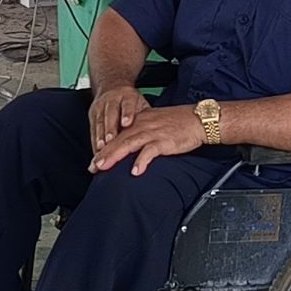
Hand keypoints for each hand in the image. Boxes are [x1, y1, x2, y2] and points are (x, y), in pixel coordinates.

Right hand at [87, 86, 150, 152]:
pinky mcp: (92, 113)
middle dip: (110, 128)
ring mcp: (100, 106)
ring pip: (100, 122)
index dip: (127, 114)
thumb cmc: (130, 100)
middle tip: (111, 141)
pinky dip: (95, 140)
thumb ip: (145, 117)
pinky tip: (97, 151)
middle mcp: (112, 100)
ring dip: (100, 136)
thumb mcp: (140, 104)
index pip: (127, 105)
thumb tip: (155, 134)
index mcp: (127, 96)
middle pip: (110, 114)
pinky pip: (93, 128)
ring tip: (101, 149)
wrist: (112, 86)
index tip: (127, 123)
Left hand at [92, 106, 206, 176]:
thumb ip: (140, 133)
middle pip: (118, 140)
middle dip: (103, 154)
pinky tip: (135, 171)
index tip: (93, 161)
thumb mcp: (154, 124)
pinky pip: (150, 151)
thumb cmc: (178, 123)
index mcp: (139, 121)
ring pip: (128, 144)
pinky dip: (142, 161)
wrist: (198, 119)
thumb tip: (129, 147)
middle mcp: (142, 125)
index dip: (103, 149)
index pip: (117, 135)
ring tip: (103, 167)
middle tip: (92, 167)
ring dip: (114, 156)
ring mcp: (153, 132)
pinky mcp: (165, 140)